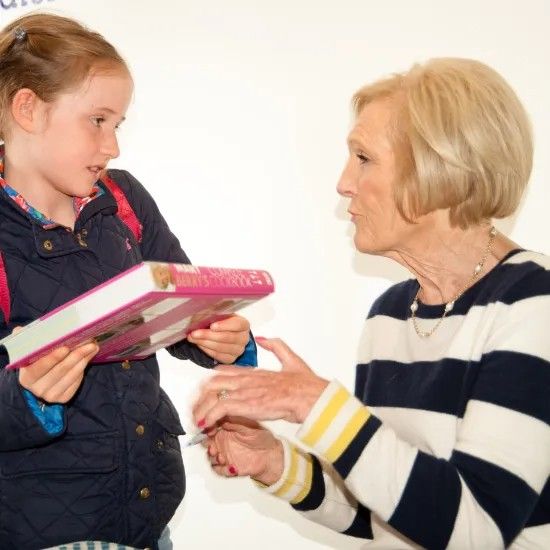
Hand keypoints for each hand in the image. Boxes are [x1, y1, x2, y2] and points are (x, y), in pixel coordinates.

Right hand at [17, 328, 98, 403]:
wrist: (41, 381)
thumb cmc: (37, 362)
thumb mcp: (29, 353)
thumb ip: (25, 342)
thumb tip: (19, 330)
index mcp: (26, 377)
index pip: (39, 368)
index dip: (53, 358)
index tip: (65, 347)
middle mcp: (38, 389)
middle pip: (60, 370)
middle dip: (76, 355)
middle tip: (89, 343)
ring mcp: (51, 395)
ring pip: (71, 376)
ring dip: (84, 360)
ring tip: (93, 347)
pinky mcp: (64, 398)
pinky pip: (76, 382)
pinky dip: (83, 368)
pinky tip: (88, 357)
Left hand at [187, 314, 249, 363]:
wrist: (222, 334)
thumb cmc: (221, 322)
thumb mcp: (219, 314)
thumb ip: (214, 313)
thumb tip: (202, 313)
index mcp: (243, 324)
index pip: (237, 325)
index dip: (225, 325)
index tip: (212, 326)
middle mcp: (243, 338)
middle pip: (227, 338)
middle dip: (208, 335)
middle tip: (194, 333)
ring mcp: (238, 350)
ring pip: (220, 348)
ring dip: (204, 343)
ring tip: (192, 338)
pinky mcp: (230, 359)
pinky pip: (217, 356)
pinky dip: (206, 350)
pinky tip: (198, 344)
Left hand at [193, 337, 328, 428]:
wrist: (310, 396)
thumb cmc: (305, 383)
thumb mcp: (291, 358)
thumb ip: (276, 346)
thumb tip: (263, 338)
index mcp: (255, 371)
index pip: (224, 371)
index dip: (212, 382)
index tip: (207, 392)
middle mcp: (246, 378)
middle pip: (212, 381)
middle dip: (201, 395)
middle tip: (197, 407)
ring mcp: (244, 390)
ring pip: (211, 394)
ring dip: (201, 408)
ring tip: (198, 419)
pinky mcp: (245, 403)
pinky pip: (219, 408)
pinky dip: (209, 416)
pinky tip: (205, 424)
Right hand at [205, 416, 283, 484]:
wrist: (270, 453)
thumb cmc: (260, 436)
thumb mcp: (246, 423)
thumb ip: (231, 419)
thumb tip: (218, 413)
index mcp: (224, 426)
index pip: (209, 425)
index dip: (206, 427)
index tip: (209, 428)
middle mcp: (222, 440)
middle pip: (205, 441)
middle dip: (206, 443)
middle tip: (212, 444)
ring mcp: (224, 453)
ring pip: (210, 456)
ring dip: (213, 457)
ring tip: (221, 456)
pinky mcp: (228, 466)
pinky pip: (218, 470)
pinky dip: (221, 470)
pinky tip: (230, 467)